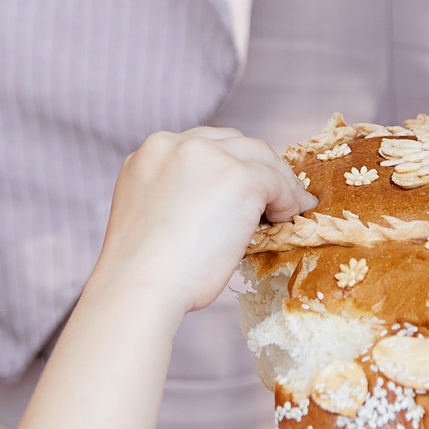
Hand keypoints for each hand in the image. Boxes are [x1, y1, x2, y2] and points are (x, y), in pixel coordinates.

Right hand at [95, 127, 314, 313]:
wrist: (141, 286)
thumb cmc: (145, 269)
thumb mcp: (153, 211)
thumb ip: (178, 192)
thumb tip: (217, 204)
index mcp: (151, 151)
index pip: (203, 145)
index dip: (228, 164)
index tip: (242, 186)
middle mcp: (176, 144)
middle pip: (233, 142)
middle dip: (255, 166)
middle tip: (274, 193)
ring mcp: (209, 156)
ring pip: (258, 156)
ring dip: (276, 181)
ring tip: (286, 208)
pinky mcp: (240, 178)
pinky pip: (276, 182)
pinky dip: (287, 199)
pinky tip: (284, 220)